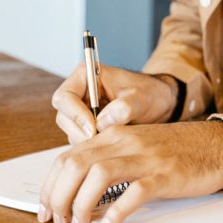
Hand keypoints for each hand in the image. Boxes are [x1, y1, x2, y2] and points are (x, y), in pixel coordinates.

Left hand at [37, 121, 222, 222]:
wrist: (216, 146)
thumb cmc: (175, 150)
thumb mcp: (135, 146)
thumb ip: (107, 158)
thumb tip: (74, 187)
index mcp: (114, 135)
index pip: (67, 157)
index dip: (49, 186)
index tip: (45, 207)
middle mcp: (126, 142)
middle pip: (75, 165)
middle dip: (58, 197)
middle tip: (58, 220)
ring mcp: (146, 157)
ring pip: (98, 175)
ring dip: (80, 205)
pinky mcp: (165, 175)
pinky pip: (134, 193)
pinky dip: (116, 212)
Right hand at [51, 64, 178, 142]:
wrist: (159, 105)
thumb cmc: (150, 94)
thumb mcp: (143, 98)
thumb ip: (126, 107)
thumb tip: (104, 121)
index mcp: (87, 76)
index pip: (65, 96)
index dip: (76, 115)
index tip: (94, 128)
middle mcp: (79, 93)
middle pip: (64, 117)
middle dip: (81, 132)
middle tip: (104, 139)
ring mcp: (81, 112)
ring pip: (71, 132)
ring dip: (88, 141)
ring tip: (113, 139)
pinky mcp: (86, 127)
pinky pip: (80, 142)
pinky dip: (93, 147)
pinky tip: (112, 144)